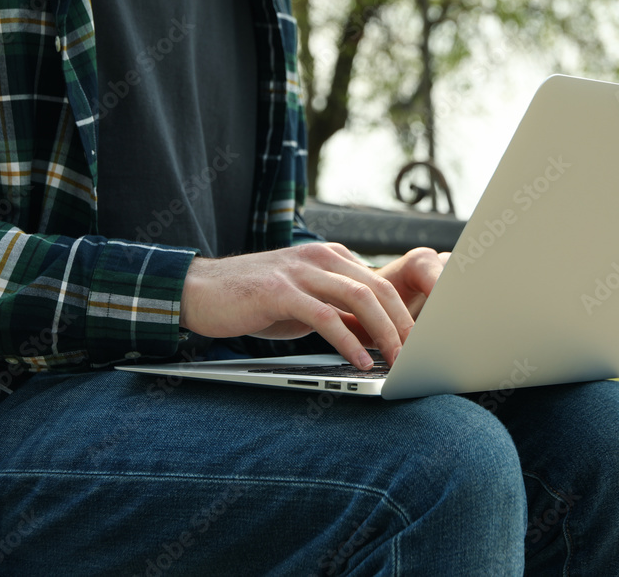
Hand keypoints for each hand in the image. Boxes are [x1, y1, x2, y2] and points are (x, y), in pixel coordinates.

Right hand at [179, 243, 444, 368]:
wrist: (200, 291)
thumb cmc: (254, 300)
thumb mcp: (305, 305)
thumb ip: (338, 314)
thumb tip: (376, 337)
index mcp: (330, 257)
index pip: (380, 283)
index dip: (404, 314)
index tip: (419, 343)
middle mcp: (320, 257)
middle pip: (378, 289)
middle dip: (403, 325)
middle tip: (417, 355)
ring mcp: (300, 272)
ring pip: (359, 298)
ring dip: (384, 333)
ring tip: (396, 360)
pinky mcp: (279, 291)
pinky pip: (324, 317)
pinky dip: (348, 341)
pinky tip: (360, 361)